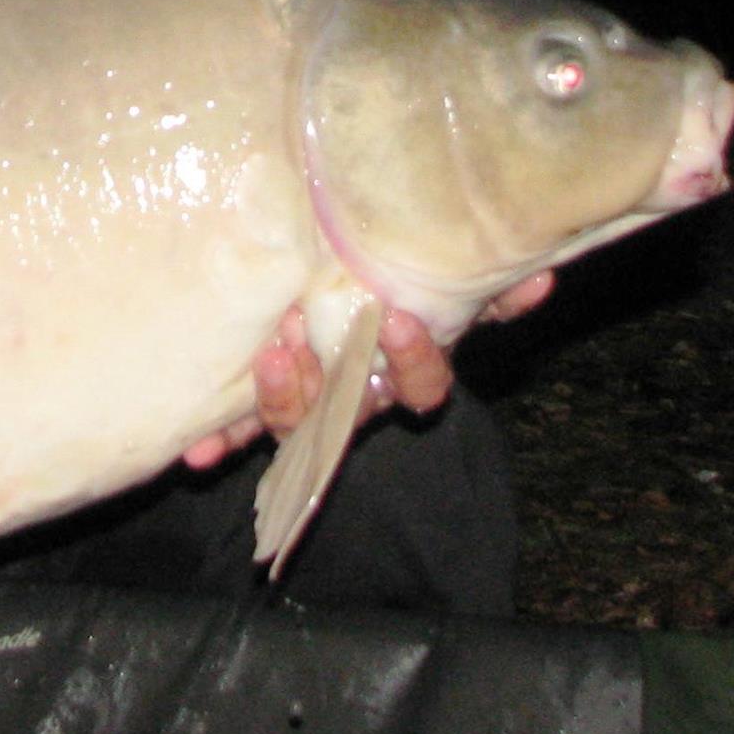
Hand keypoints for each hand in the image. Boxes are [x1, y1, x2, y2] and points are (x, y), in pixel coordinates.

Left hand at [179, 270, 554, 470]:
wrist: (327, 283)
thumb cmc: (388, 283)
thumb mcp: (437, 284)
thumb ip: (485, 286)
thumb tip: (538, 280)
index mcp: (399, 369)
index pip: (421, 384)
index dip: (414, 361)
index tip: (398, 321)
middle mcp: (356, 396)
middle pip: (349, 411)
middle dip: (326, 383)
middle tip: (298, 336)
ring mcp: (309, 405)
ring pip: (295, 421)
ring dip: (280, 398)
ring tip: (269, 357)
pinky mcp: (261, 403)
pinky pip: (241, 429)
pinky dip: (220, 441)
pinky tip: (196, 454)